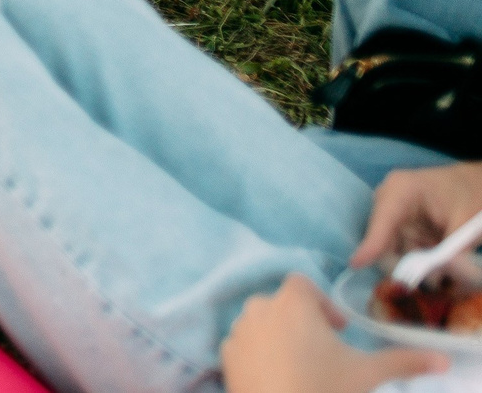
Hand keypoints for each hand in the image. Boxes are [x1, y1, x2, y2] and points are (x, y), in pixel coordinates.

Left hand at [220, 275, 442, 392]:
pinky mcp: (224, 354)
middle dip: (303, 321)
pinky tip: (278, 378)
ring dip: (280, 336)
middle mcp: (259, 308)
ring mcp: (237, 331)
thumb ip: (403, 362)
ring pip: (261, 323)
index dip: (322, 303)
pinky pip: (243, 344)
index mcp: (292, 302)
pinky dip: (259, 353)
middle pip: (282, 303)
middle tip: (324, 350)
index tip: (339, 329)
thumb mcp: (367, 374)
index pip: (302, 283)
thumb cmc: (324, 389)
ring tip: (302, 366)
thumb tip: (441, 359)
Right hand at [354, 160, 481, 267]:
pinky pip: (402, 247)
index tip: (356, 264)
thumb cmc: (471, 193)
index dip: (370, 244)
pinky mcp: (399, 223)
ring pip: (394, 247)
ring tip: (442, 274)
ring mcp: (392, 211)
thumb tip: (438, 277)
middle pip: (385, 239)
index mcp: (401, 190)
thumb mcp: (467, 223)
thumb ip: (452, 250)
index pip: (381, 221)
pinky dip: (419, 258)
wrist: (475, 183)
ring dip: (414, 264)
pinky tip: (438, 261)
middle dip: (404, 263)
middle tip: (432, 281)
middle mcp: (389, 200)